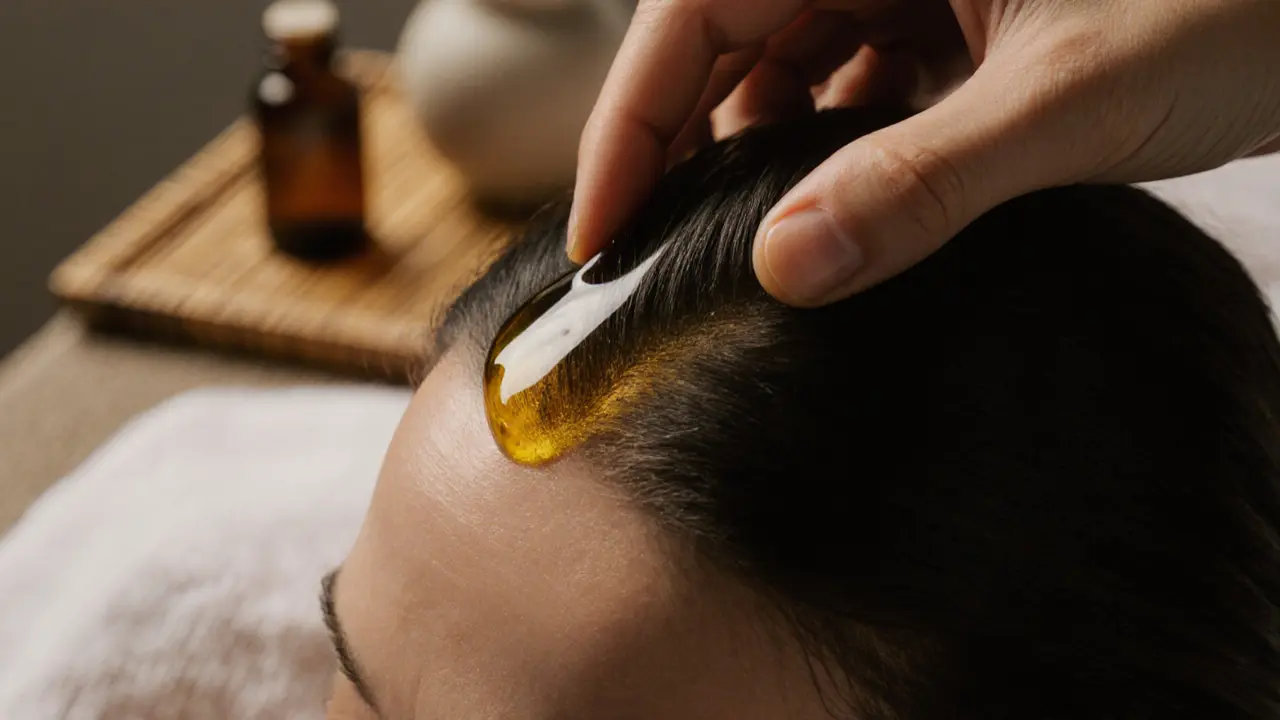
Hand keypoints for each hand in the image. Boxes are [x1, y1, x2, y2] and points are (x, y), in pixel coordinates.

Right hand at [568, 0, 1279, 305]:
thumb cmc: (1243, 5)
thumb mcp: (1068, 102)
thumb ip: (925, 184)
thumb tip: (788, 267)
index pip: (697, 6)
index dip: (630, 116)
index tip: (599, 224)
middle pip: (731, 36)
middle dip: (692, 145)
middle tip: (662, 255)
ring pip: (793, 63)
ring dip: (773, 155)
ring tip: (766, 243)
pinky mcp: (960, 20)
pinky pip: (862, 83)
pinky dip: (844, 150)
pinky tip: (856, 211)